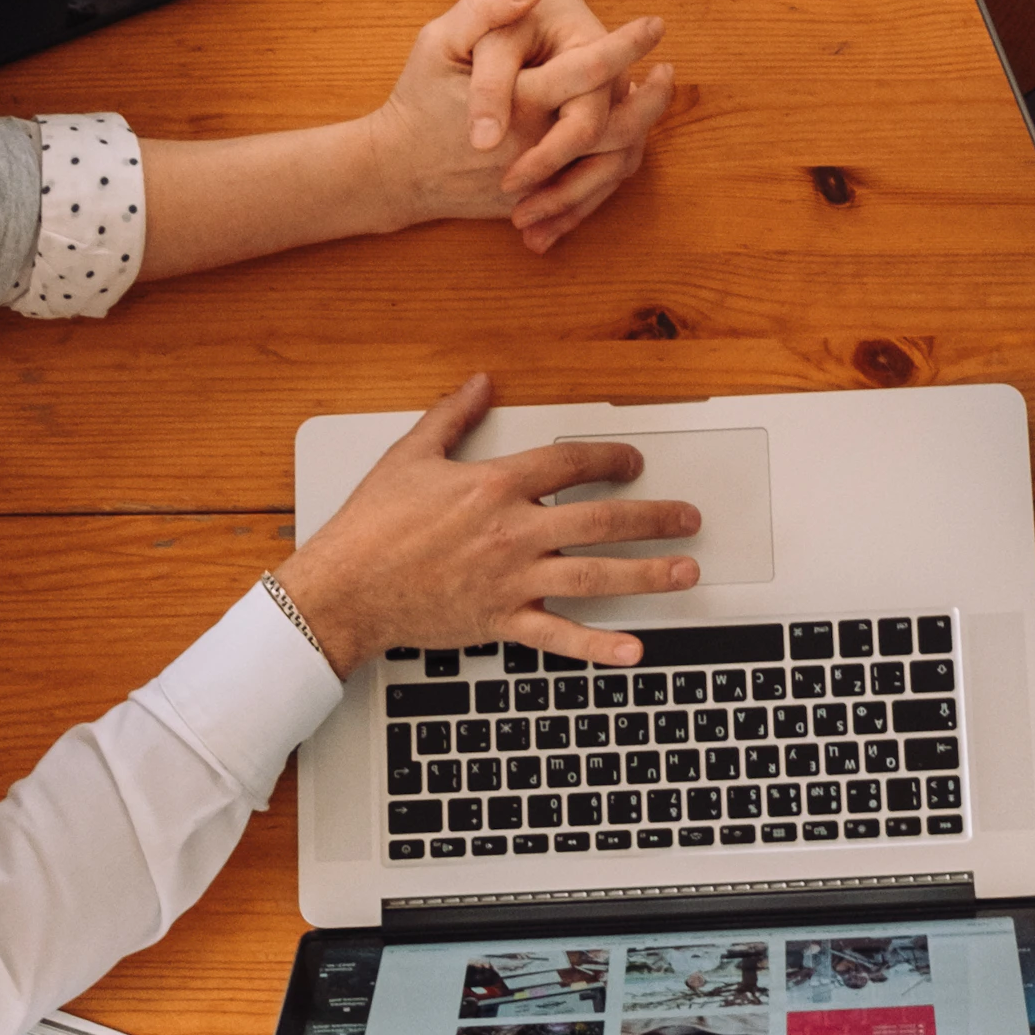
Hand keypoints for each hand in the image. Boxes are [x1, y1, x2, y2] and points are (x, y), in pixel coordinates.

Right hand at [279, 372, 701, 675]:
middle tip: (688, 518)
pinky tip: (635, 651)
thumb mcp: (410, 455)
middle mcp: (512, 532)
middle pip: (601, 520)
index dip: (609, 459)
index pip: (569, 464)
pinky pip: (560, 637)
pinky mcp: (502, 620)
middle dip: (654, 518)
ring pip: (596, 576)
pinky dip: (599, 647)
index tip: (633, 463)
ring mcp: (512, 580)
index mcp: (493, 487)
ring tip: (687, 571)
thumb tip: (479, 383)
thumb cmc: (372, 526)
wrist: (346, 589)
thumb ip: (451, 416)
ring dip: (648, 574)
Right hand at [369, 0, 673, 254]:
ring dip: (640, 131)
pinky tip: (628, 135)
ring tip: (653, 98)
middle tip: (669, 71)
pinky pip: (588, 189)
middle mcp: (535, 148)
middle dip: (651, 100)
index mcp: (518, 102)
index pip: (588, 70)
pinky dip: (613, 164)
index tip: (653, 24)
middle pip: (617, 129)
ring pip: (610, 166)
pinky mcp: (537, 202)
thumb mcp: (439, 42)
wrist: (397, 170)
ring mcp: (539, 183)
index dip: (626, 45)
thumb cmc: (417, 99)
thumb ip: (486, 9)